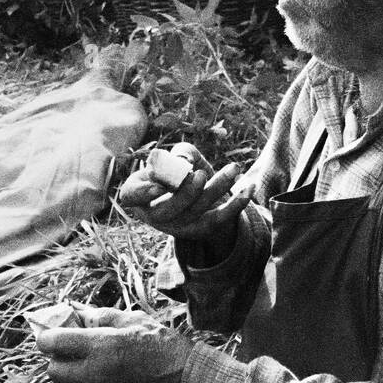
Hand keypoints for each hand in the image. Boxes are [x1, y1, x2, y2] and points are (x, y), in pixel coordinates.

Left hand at [37, 306, 190, 382]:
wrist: (182, 378)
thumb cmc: (160, 343)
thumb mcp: (131, 319)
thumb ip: (99, 316)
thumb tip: (75, 309)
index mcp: (101, 346)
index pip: (53, 343)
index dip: (46, 335)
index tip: (50, 331)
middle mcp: (94, 373)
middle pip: (52, 369)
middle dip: (56, 356)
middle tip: (69, 346)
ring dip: (67, 373)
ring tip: (84, 360)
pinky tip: (96, 374)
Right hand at [118, 143, 254, 256]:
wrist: (195, 195)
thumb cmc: (177, 171)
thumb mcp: (177, 158)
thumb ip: (180, 154)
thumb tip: (185, 161)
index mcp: (139, 194)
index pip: (132, 196)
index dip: (144, 193)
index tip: (158, 186)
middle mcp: (155, 214)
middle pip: (170, 208)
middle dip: (187, 192)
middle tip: (200, 173)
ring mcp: (178, 225)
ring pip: (198, 211)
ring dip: (218, 187)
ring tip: (234, 168)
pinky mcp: (202, 228)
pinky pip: (220, 218)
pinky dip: (237, 204)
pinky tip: (249, 187)